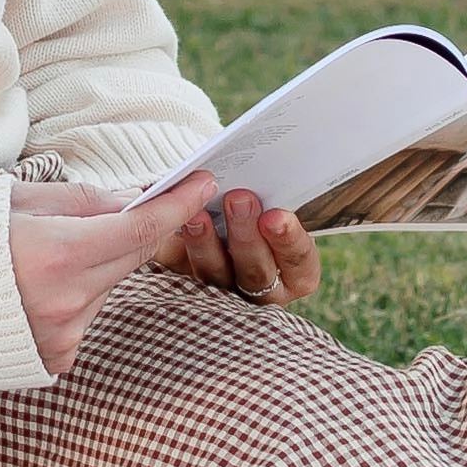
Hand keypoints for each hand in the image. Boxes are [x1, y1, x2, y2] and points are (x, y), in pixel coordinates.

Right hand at [5, 175, 318, 371]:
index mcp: (57, 255)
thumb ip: (79, 201)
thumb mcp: (12, 201)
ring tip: (54, 250)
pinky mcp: (54, 360)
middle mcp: (67, 302)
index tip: (204, 180)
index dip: (176, 203)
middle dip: (147, 225)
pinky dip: (75, 295)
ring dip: (101, 262)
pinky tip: (38, 289)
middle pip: (132, 255)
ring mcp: (63, 337)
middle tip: (163, 196)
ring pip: (107, 287)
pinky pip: (85, 317)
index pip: (138, 227)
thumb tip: (133, 195)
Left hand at [161, 181, 319, 307]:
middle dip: (246, 235)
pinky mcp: (187, 284)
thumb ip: (270, 196)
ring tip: (198, 216)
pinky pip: (179, 272)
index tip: (275, 216)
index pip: (299, 261)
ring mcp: (224, 291)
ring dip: (207, 245)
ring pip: (216, 275)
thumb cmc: (254, 206)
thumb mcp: (272, 202)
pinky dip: (174, 250)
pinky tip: (167, 231)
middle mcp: (261, 288)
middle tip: (239, 199)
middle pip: (255, 273)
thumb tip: (258, 176)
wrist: (218, 218)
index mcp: (294, 271)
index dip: (288, 240)